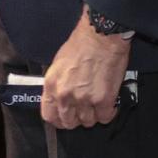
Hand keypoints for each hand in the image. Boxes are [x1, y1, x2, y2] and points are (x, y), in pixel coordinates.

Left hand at [42, 12, 129, 129]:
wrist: (101, 35)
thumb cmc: (81, 44)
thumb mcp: (58, 63)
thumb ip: (57, 84)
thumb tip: (60, 99)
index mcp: (52, 85)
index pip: (49, 116)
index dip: (58, 119)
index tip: (65, 116)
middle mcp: (66, 95)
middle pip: (69, 122)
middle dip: (77, 117)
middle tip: (84, 108)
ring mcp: (85, 99)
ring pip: (88, 122)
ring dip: (93, 114)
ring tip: (97, 101)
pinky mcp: (103, 100)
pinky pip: (105, 117)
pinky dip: (108, 112)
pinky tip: (108, 101)